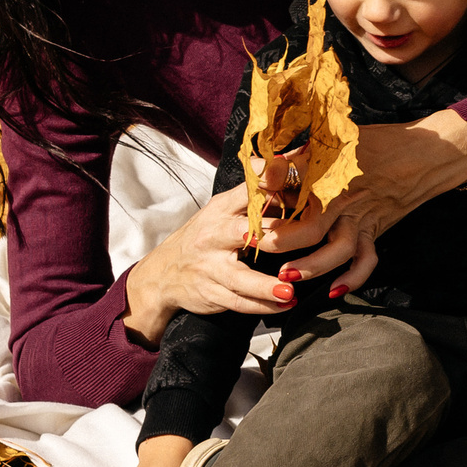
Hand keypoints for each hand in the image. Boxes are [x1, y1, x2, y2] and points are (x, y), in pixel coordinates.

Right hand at [122, 186, 299, 345]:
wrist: (163, 273)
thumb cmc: (205, 236)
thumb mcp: (223, 209)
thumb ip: (255, 192)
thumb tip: (291, 161)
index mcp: (222, 209)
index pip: (246, 192)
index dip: (269, 183)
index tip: (295, 175)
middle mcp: (214, 236)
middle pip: (243, 233)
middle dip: (273, 238)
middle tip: (303, 240)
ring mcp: (211, 267)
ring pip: (239, 277)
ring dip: (265, 286)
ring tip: (290, 292)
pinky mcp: (211, 293)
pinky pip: (238, 302)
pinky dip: (262, 305)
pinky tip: (285, 305)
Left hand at [253, 110, 466, 296]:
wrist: (424, 152)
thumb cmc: (378, 141)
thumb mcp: (335, 138)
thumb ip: (298, 156)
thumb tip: (262, 166)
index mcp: (331, 174)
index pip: (292, 190)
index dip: (266, 202)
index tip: (243, 211)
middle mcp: (345, 200)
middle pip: (311, 226)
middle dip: (283, 240)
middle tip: (258, 247)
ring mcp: (362, 218)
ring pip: (338, 249)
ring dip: (313, 265)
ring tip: (287, 274)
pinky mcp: (376, 230)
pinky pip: (366, 260)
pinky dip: (353, 278)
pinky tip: (334, 291)